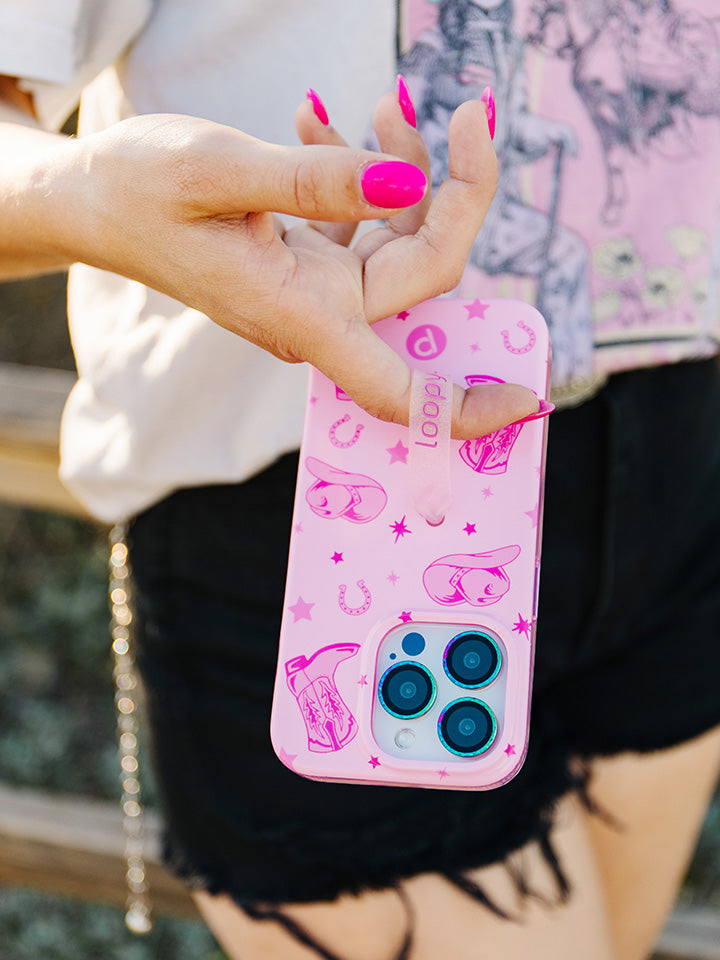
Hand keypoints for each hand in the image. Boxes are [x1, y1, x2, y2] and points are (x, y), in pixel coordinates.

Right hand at [46, 93, 538, 436]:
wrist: (94, 200)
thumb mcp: (219, 170)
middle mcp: (320, 312)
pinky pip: (367, 220)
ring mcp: (319, 286)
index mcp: (300, 317)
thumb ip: (314, 181)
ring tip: (377, 104)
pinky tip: (326, 122)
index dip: (463, 406)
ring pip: (404, 236)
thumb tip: (406, 185)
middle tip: (457, 109)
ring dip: (409, 167)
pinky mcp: (312, 258)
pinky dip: (364, 170)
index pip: (398, 389)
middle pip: (427, 269)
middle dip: (456, 188)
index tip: (526, 394)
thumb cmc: (138, 192)